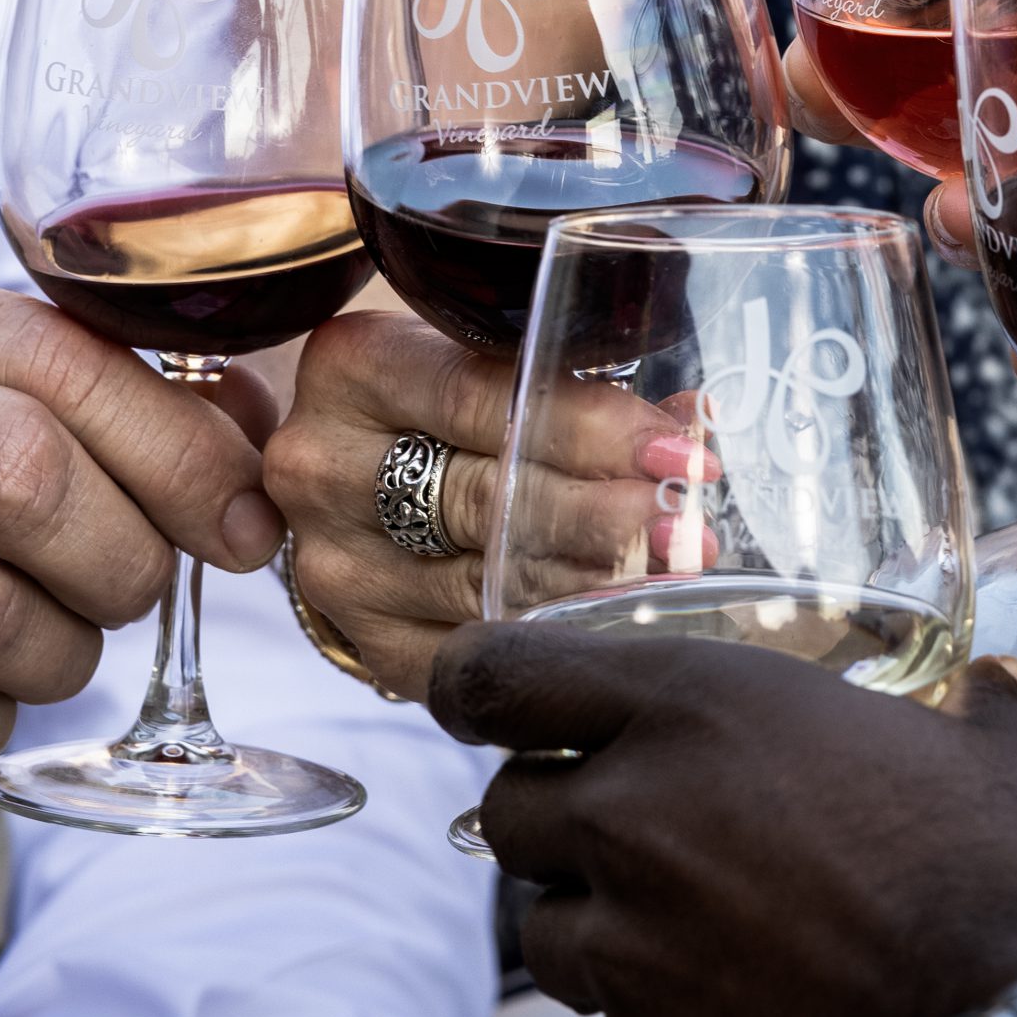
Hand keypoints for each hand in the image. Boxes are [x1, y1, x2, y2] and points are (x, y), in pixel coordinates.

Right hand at [266, 311, 711, 698]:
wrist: (361, 480)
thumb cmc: (444, 407)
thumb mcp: (491, 365)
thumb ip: (584, 387)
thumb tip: (693, 421)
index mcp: (354, 366)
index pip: (482, 398)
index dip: (590, 430)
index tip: (675, 455)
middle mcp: (323, 464)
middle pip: (482, 498)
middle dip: (601, 516)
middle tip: (686, 528)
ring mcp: (334, 561)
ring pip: (480, 581)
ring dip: (588, 582)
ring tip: (670, 575)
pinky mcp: (362, 636)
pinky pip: (469, 652)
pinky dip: (546, 641)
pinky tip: (608, 627)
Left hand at [429, 624, 1016, 1016]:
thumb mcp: (1009, 758)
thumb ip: (967, 712)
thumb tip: (984, 698)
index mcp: (701, 711)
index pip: (502, 678)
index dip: (475, 686)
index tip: (474, 698)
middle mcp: (634, 824)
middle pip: (508, 814)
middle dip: (557, 821)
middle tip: (640, 838)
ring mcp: (628, 961)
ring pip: (550, 937)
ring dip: (604, 932)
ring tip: (711, 947)